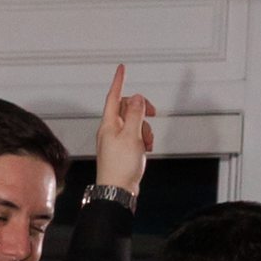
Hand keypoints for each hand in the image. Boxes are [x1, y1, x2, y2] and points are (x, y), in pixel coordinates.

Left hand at [93, 63, 155, 198]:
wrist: (118, 191)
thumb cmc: (121, 167)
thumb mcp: (131, 136)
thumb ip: (135, 114)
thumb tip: (136, 97)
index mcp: (109, 125)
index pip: (114, 97)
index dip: (118, 82)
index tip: (121, 69)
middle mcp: (110, 131)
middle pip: (128, 108)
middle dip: (141, 111)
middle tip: (151, 115)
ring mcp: (116, 140)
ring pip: (135, 123)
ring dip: (145, 129)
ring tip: (146, 143)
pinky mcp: (123, 150)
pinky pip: (136, 136)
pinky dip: (143, 139)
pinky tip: (146, 149)